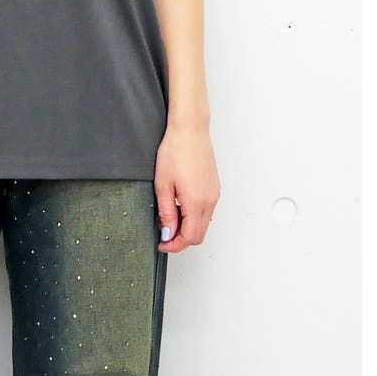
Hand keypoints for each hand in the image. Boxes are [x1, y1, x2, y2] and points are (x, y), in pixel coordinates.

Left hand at [154, 123, 220, 252]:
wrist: (190, 130)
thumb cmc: (176, 150)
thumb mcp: (163, 184)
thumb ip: (166, 212)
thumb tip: (167, 232)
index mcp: (196, 202)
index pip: (189, 237)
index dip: (174, 245)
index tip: (162, 243)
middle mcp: (209, 201)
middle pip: (199, 234)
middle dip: (181, 239)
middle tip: (164, 234)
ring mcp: (214, 194)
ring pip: (204, 223)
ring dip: (188, 227)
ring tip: (169, 218)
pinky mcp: (214, 188)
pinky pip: (206, 211)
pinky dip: (194, 216)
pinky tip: (180, 206)